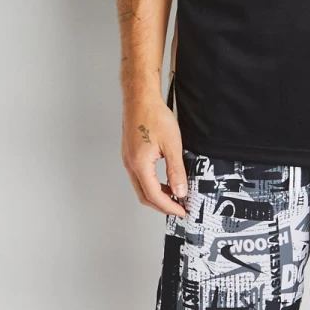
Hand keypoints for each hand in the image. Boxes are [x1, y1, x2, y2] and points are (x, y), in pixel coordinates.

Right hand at [121, 96, 187, 214]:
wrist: (140, 98)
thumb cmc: (153, 116)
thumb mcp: (172, 145)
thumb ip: (176, 170)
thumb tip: (180, 191)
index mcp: (139, 164)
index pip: (154, 195)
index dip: (169, 206)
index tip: (182, 210)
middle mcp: (130, 165)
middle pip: (144, 196)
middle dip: (162, 205)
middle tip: (179, 208)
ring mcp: (128, 160)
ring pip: (141, 187)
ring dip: (157, 195)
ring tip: (174, 196)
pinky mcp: (130, 155)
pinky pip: (139, 177)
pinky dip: (152, 184)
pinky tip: (164, 181)